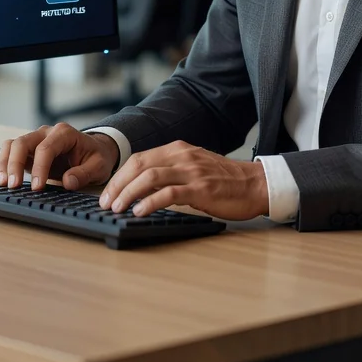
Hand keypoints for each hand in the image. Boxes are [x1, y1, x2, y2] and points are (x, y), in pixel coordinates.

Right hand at [0, 123, 119, 191]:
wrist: (94, 151)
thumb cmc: (96, 157)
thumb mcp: (99, 166)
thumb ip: (84, 173)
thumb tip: (68, 181)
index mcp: (64, 133)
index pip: (46, 148)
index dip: (39, 167)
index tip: (36, 187)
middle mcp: (46, 133)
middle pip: (23, 142)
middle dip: (14, 164)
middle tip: (12, 185)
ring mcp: (35, 140)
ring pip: (12, 145)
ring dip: (4, 163)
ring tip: (1, 183)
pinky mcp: (28, 151)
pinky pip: (10, 152)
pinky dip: (2, 164)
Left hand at [99, 141, 268, 219]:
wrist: (256, 184)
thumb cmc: (225, 181)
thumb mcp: (194, 168)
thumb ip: (171, 172)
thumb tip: (143, 188)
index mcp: (178, 150)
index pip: (139, 158)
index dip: (120, 176)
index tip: (108, 192)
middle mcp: (182, 156)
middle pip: (139, 165)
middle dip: (118, 184)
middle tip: (106, 202)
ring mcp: (191, 171)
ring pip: (150, 177)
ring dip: (129, 193)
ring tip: (118, 208)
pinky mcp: (201, 189)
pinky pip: (169, 193)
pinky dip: (150, 202)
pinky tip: (140, 212)